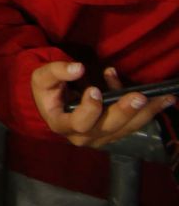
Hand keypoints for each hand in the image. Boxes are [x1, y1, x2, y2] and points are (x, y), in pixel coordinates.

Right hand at [32, 62, 174, 148]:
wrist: (53, 104)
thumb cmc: (47, 91)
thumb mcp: (42, 77)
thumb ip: (57, 71)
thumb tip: (79, 68)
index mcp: (62, 124)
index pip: (78, 122)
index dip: (89, 109)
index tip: (94, 90)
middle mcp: (83, 136)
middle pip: (108, 127)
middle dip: (125, 111)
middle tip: (140, 96)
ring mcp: (101, 137)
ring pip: (127, 128)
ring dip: (146, 112)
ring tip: (163, 98)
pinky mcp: (115, 133)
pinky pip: (133, 124)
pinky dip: (146, 111)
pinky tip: (159, 97)